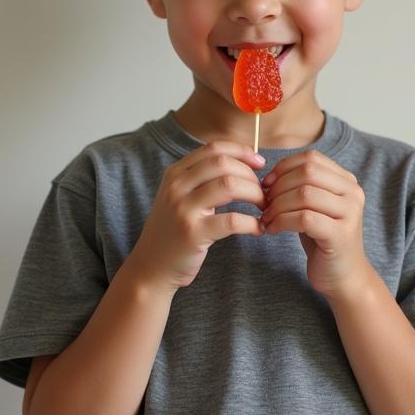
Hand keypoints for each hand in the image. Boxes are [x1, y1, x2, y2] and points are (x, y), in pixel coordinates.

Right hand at [127, 141, 265, 293]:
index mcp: (175, 174)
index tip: (259, 163)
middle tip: (263, 190)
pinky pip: (232, 220)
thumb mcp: (179, 197)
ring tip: (263, 206)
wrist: (151, 266)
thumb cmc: (173, 231)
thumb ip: (201, 179)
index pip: (213, 148)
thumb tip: (243, 163)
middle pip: (223, 163)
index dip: (242, 151)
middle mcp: (177, 187)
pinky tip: (258, 228)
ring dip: (255, 194)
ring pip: (229, 186)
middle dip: (251, 175)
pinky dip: (251, 223)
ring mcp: (184, 209)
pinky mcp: (193, 234)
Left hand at [260, 150, 371, 298]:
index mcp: (346, 181)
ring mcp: (350, 213)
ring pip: (304, 193)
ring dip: (277, 205)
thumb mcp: (312, 207)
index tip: (266, 184)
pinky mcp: (340, 234)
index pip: (311, 158)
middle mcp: (353, 193)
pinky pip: (304, 218)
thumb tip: (267, 178)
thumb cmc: (322, 240)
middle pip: (307, 172)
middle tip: (264, 203)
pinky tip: (272, 230)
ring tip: (267, 218)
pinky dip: (282, 221)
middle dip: (279, 186)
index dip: (283, 167)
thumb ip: (298, 187)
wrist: (343, 276)